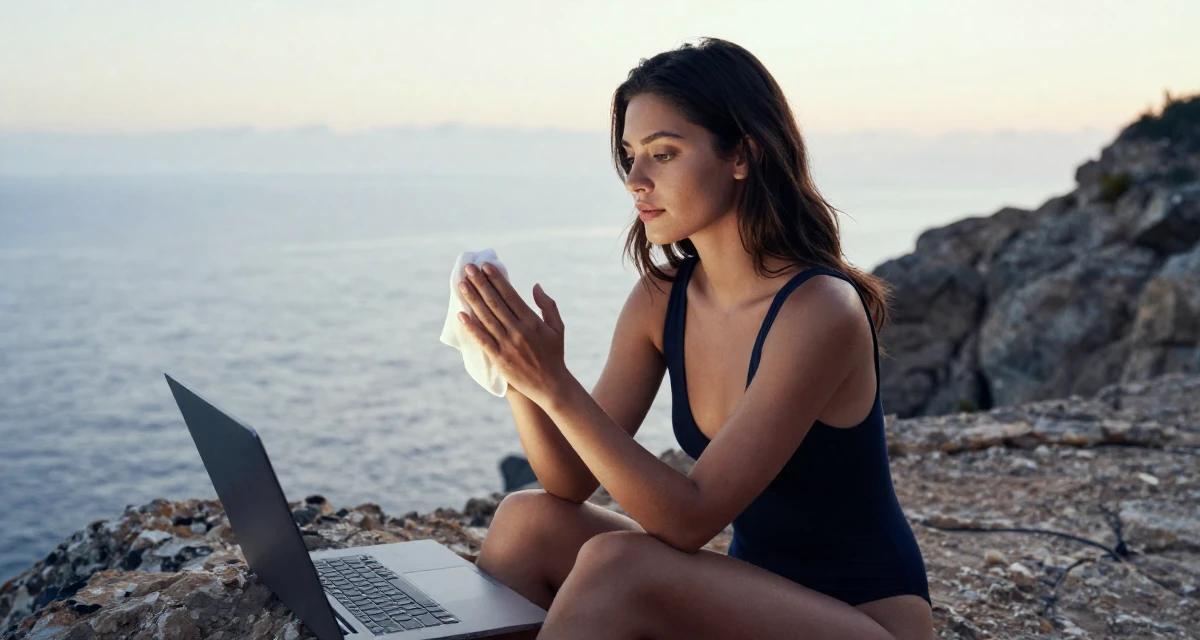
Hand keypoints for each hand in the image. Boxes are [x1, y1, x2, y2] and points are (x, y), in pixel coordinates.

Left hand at [457, 263, 568, 405]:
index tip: (486, 266)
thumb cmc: (555, 354)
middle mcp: (518, 331)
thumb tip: (535, 286)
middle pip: (495, 302)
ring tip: (462, 285)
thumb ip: (548, 305)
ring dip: (472, 300)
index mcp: (532, 321)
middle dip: (480, 283)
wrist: (551, 385)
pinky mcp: (499, 358)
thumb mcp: (557, 328)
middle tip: (468, 269)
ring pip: (486, 318)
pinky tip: (461, 314)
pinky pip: (482, 340)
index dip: (497, 279)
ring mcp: (507, 345)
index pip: (510, 295)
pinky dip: (471, 327)